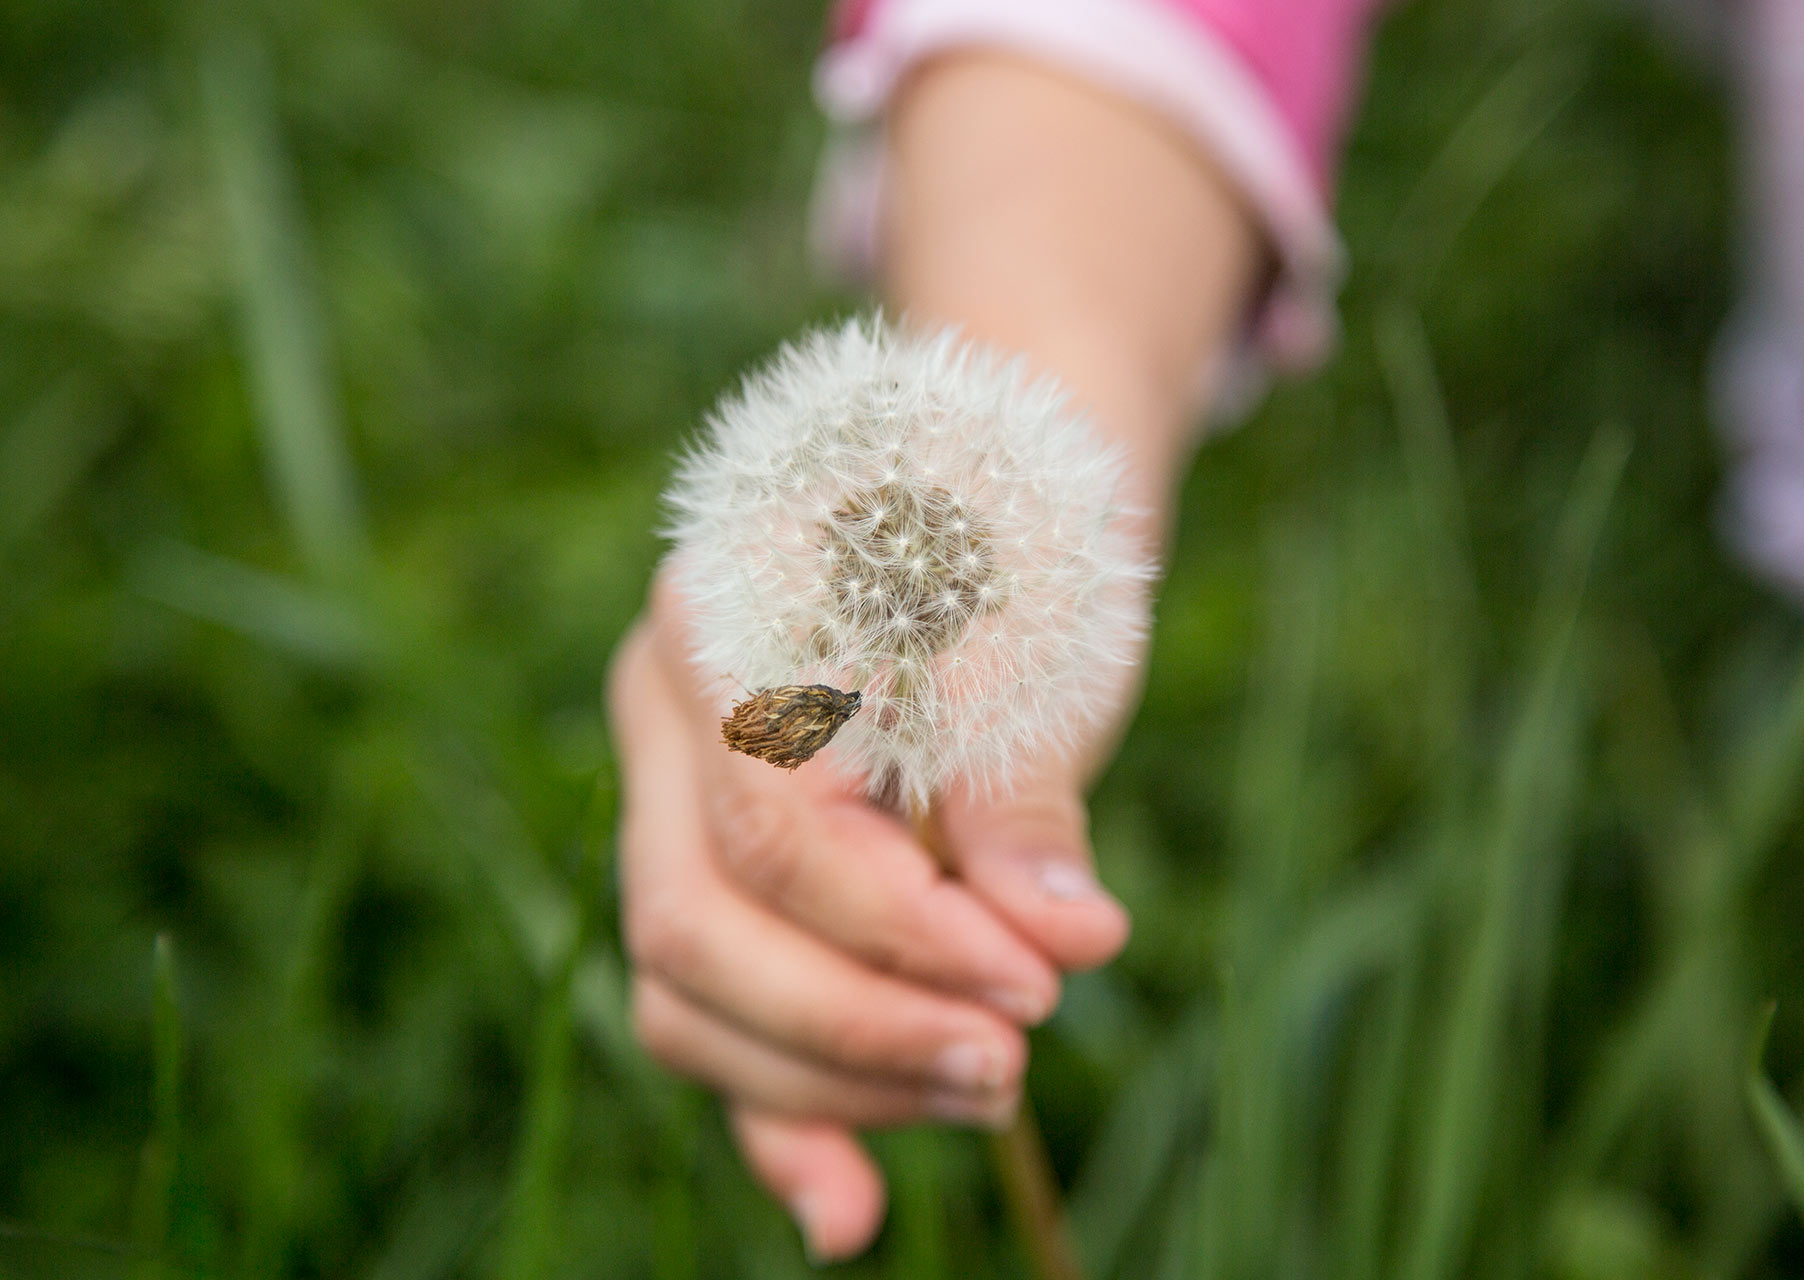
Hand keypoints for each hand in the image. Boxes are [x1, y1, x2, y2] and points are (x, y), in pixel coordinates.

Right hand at [607, 576, 1131, 1260]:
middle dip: (855, 1024)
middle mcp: (664, 720)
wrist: (991, 485)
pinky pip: (711, 1016)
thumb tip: (1064, 943)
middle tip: (1010, 1066)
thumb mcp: (1034, 647)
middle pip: (695, 926)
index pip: (768, 827)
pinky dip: (778, 1115)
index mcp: (721, 627)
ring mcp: (670, 803)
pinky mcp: (716, 877)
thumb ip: (1026, 797)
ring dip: (830, 1077)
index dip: (900, 932)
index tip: (1043, 982)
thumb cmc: (1015, 541)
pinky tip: (847, 1208)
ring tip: (987, 1093)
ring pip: (686, 989)